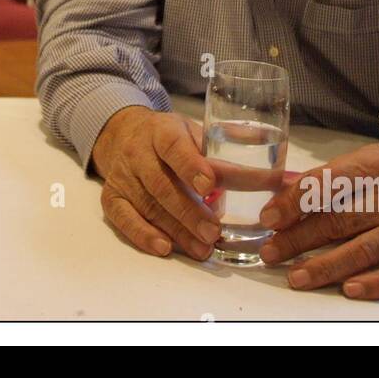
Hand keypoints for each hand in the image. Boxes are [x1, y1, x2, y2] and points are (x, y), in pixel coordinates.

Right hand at [92, 106, 219, 259]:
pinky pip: (124, 219)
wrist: (122, 134)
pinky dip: (142, 235)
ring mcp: (122, 177)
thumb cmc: (167, 137)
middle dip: (189, 212)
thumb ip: (223, 145)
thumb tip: (267, 152)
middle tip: (214, 232)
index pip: (174, 147)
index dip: (190, 167)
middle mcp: (137, 153)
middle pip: (161, 185)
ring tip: (202, 248)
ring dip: (176, 231)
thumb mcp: (191, 129)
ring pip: (148, 206)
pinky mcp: (111, 197)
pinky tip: (164, 248)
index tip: (210, 186)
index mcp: (161, 131)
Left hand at [256, 141, 378, 299]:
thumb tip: (279, 204)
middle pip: (340, 220)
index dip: (295, 202)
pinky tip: (348, 289)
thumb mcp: (360, 160)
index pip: (328, 184)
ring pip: (363, 249)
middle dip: (300, 238)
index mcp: (373, 167)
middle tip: (271, 252)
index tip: (269, 218)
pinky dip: (374, 283)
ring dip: (326, 265)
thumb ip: (323, 181)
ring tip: (296, 276)